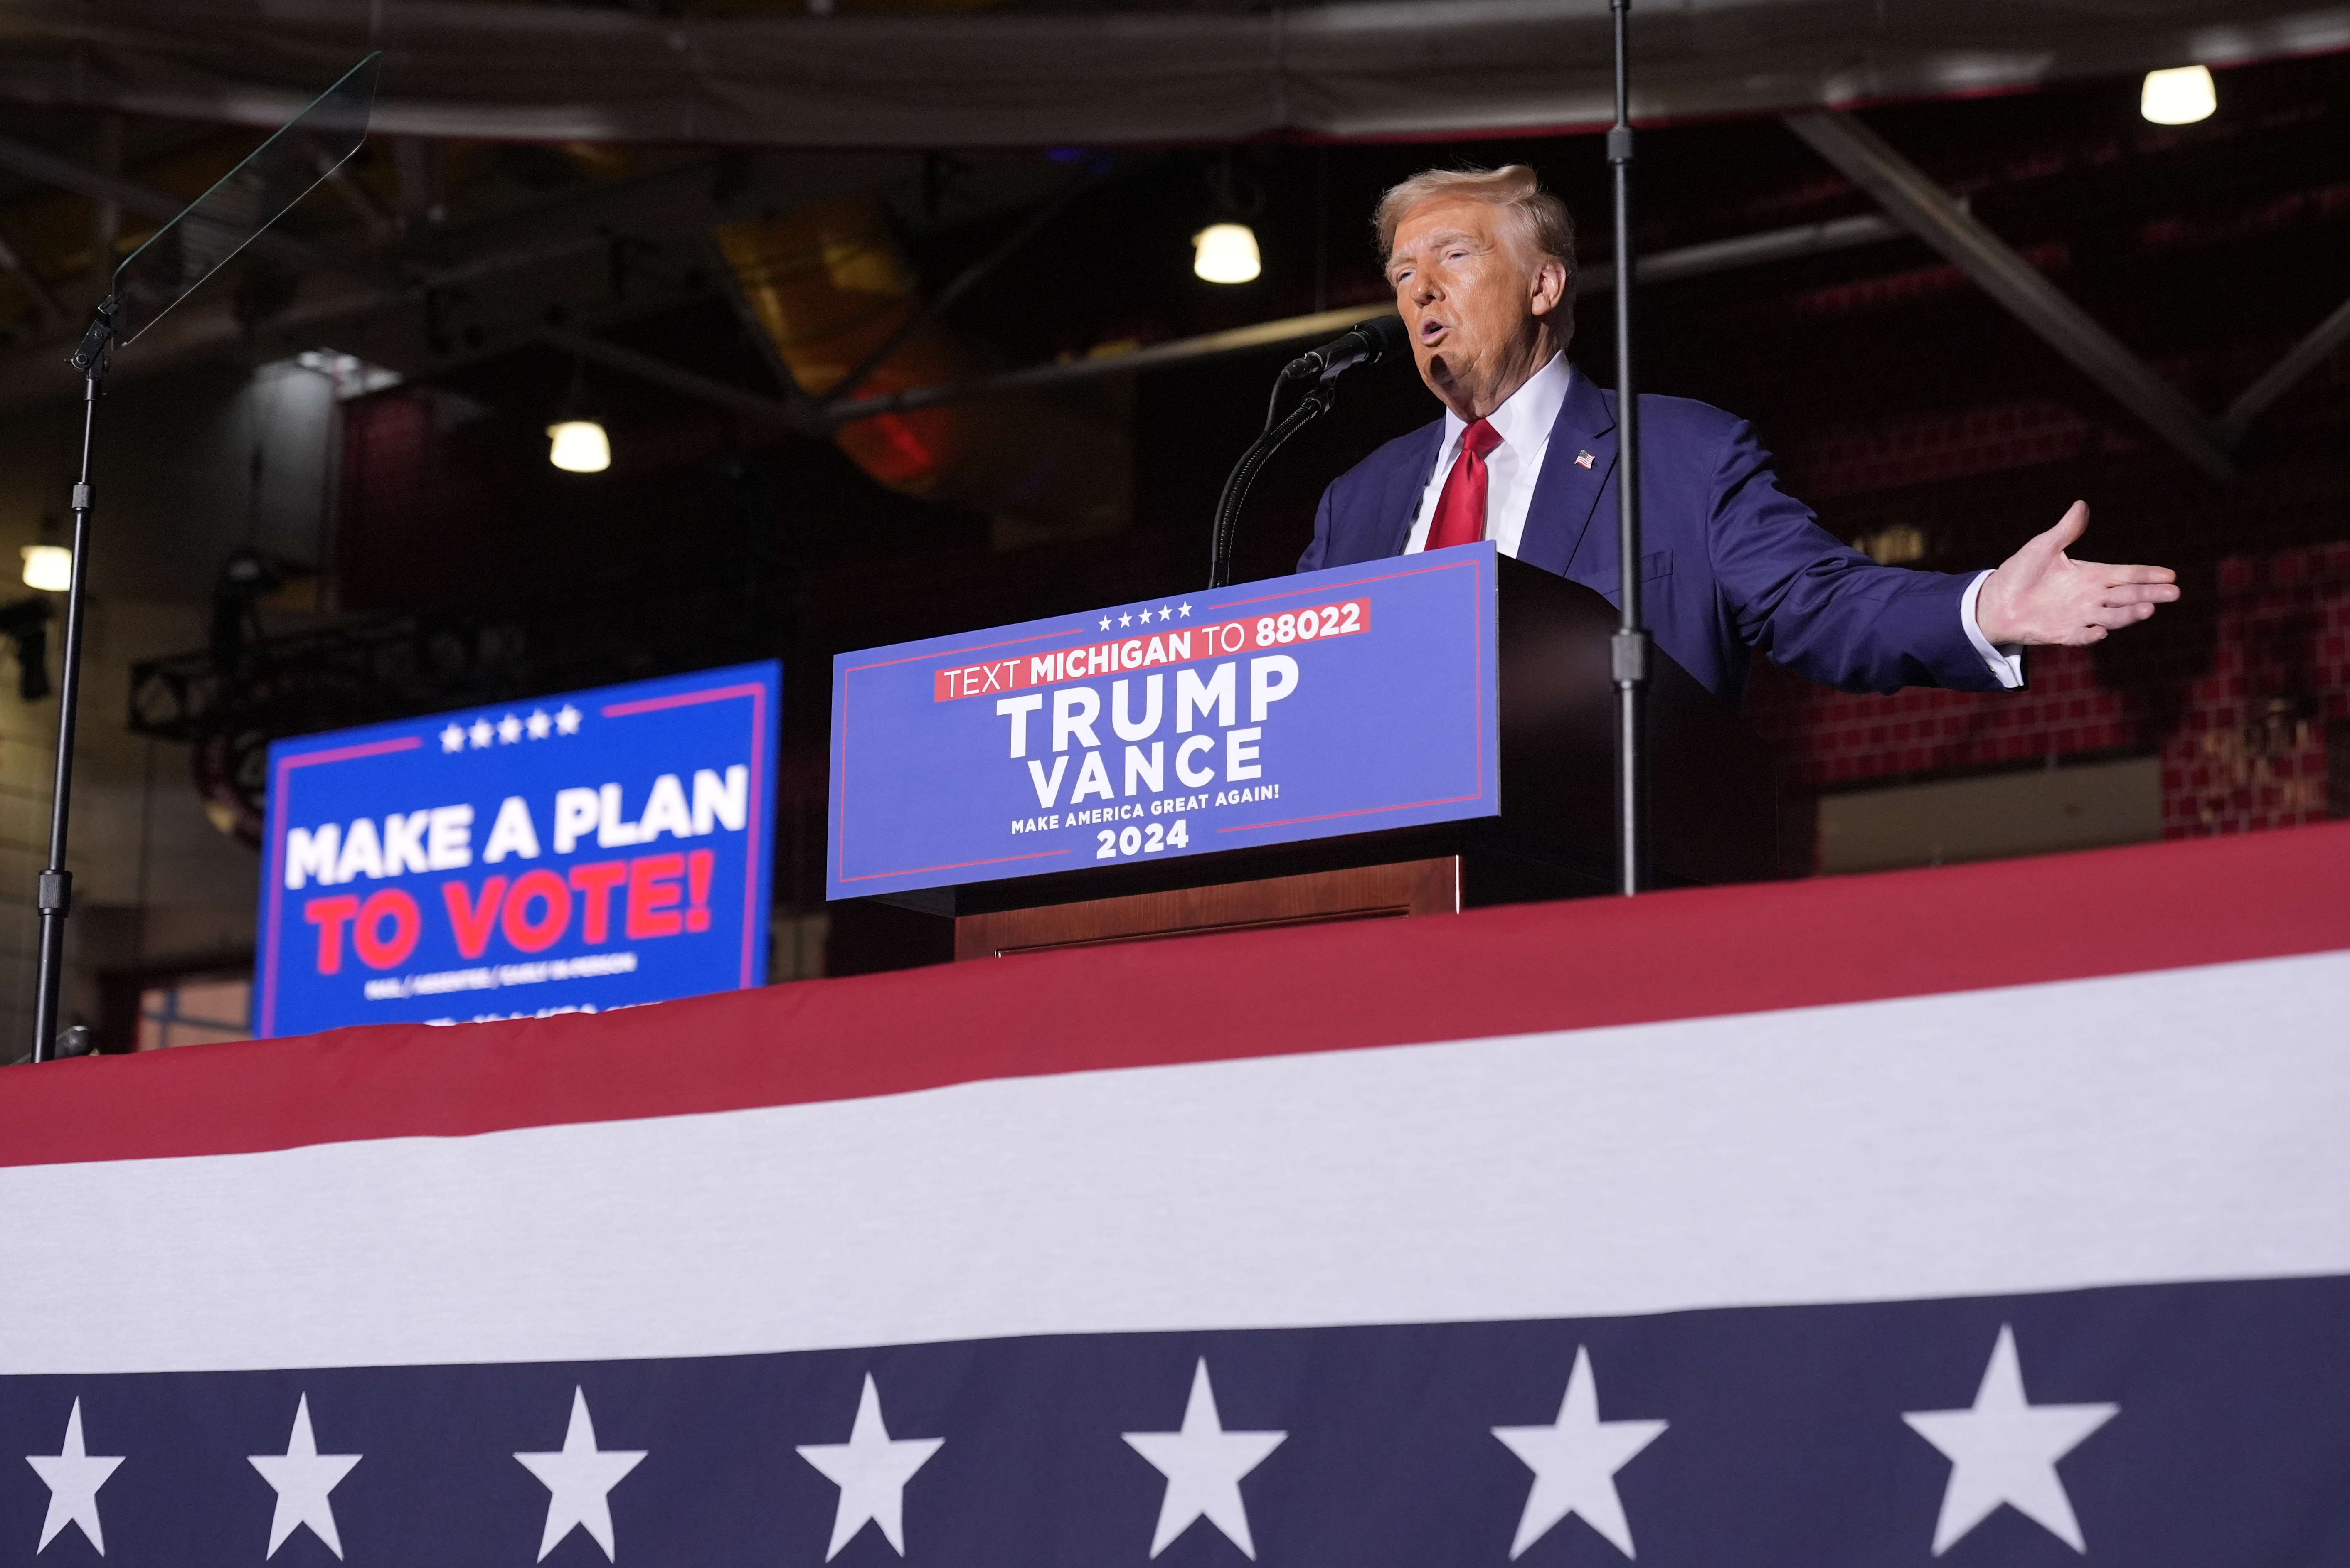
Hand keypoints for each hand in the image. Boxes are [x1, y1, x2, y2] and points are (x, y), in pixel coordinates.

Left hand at [1973, 501, 2178, 645]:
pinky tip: (2100, 632)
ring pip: (2112, 617)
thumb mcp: (2044, 546)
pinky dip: (2090, 635)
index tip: (2170, 575)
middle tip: (2173, 593)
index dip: (2148, 574)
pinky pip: (2080, 635)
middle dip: (2150, 594)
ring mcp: (2080, 616)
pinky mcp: (2063, 633)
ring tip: (2147, 610)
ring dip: (2129, 614)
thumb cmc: (2021, 571)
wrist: (1995, 599)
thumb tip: (2081, 504)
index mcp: (2092, 575)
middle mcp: (2092, 597)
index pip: (2126, 574)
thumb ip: (2066, 530)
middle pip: (2127, 596)